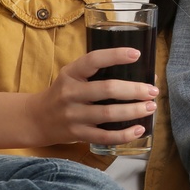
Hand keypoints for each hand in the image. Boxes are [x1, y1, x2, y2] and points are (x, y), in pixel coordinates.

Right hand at [33, 47, 157, 146]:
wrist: (36, 119)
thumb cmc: (63, 93)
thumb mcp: (73, 76)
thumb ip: (98, 73)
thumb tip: (143, 73)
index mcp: (70, 74)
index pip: (93, 60)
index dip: (115, 55)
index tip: (137, 54)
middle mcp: (70, 93)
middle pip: (107, 89)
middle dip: (134, 90)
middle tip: (153, 90)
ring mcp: (73, 115)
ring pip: (108, 114)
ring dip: (134, 110)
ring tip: (151, 107)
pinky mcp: (77, 134)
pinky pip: (104, 136)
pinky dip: (124, 135)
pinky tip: (139, 129)